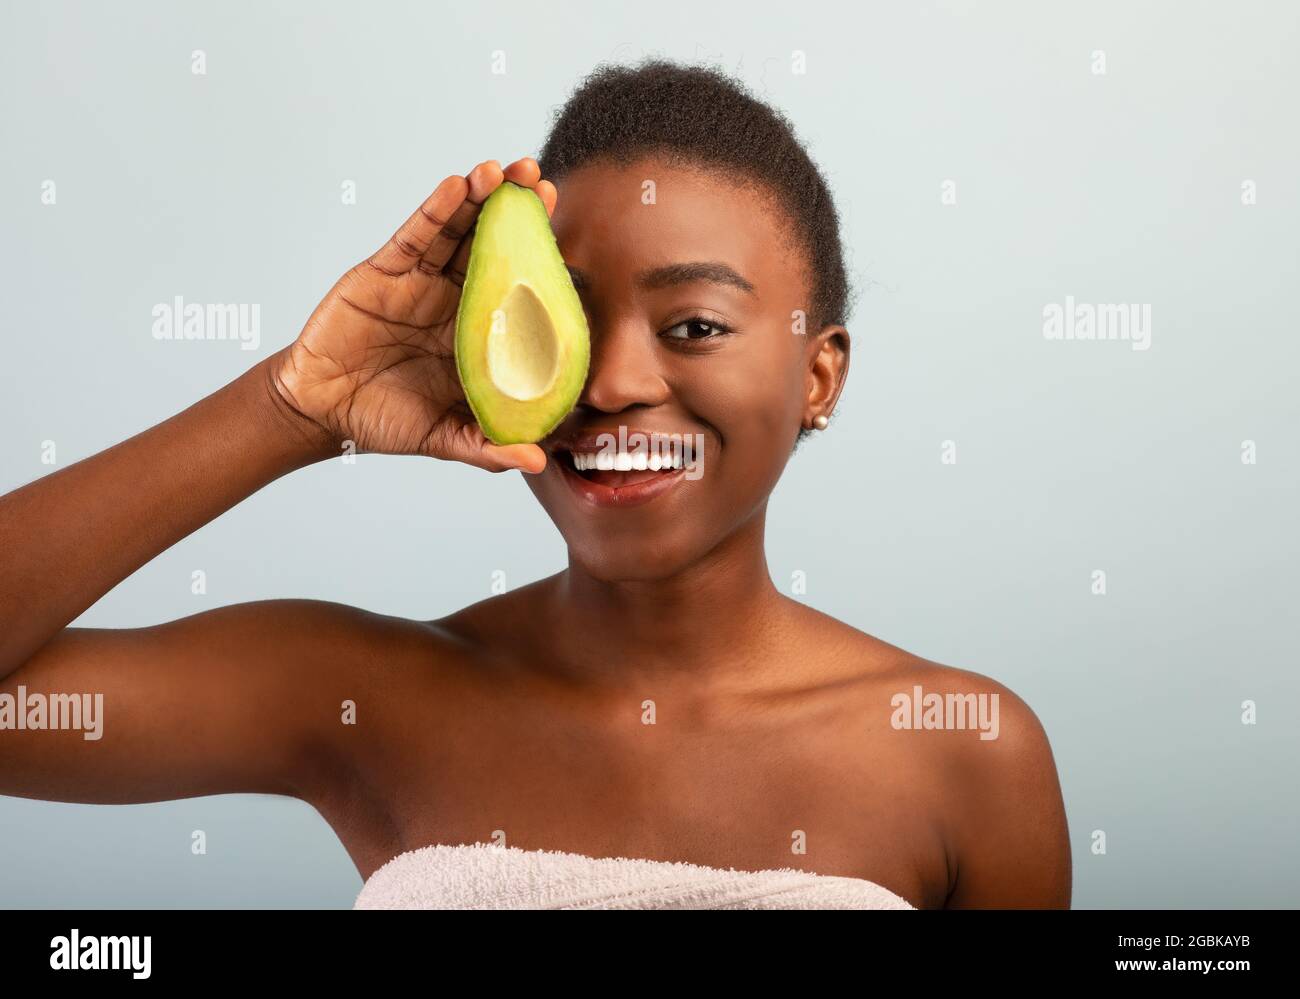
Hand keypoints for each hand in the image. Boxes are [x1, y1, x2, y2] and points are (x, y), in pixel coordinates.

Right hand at [271, 158, 556, 472]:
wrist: (323, 412)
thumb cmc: (388, 421)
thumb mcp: (445, 438)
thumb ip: (488, 447)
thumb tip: (538, 463)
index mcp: (480, 330)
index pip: (518, 284)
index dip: (541, 255)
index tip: (570, 232)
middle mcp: (456, 297)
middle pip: (493, 243)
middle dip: (517, 209)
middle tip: (540, 177)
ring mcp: (421, 281)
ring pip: (457, 230)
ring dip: (481, 197)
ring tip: (504, 169)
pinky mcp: (384, 272)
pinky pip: (415, 235)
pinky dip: (437, 210)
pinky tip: (458, 185)